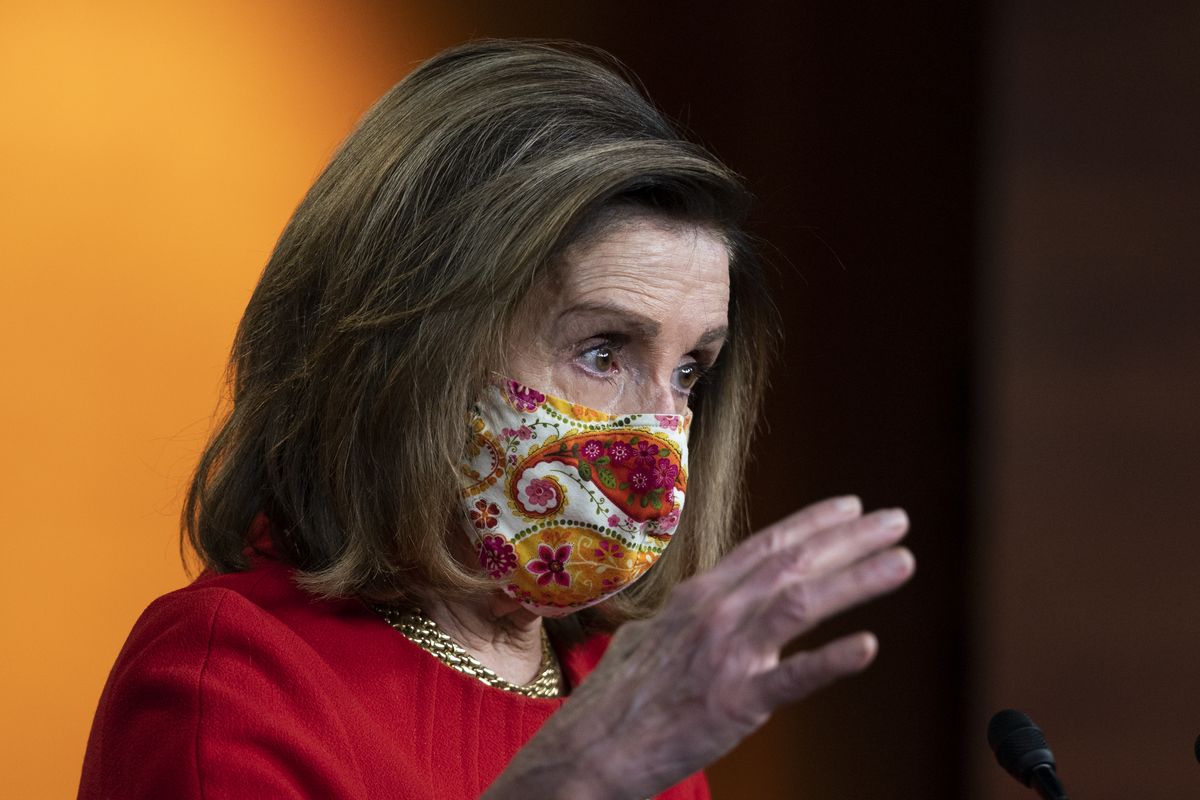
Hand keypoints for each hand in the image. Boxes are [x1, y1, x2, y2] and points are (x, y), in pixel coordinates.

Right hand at [485, 495, 914, 799]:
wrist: (590, 748)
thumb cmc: (617, 697)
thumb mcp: (647, 636)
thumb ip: (682, 617)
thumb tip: (693, 605)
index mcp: (698, 595)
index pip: (766, 546)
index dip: (813, 522)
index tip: (850, 505)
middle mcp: (716, 613)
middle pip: (793, 563)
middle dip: (850, 538)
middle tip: (896, 519)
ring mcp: (727, 655)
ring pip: (802, 603)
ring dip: (857, 579)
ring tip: (902, 561)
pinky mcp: (735, 702)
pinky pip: (792, 678)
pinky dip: (831, 660)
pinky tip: (868, 646)